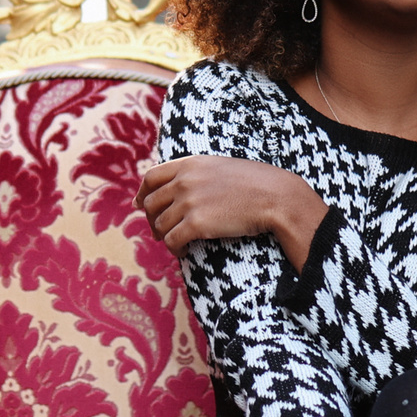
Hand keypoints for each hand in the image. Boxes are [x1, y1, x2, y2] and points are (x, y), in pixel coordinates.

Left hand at [136, 156, 326, 267]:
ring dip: (164, 236)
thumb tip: (181, 189)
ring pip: (160, 224)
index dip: (142, 192)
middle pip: (151, 203)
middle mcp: (184, 181)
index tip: (140, 204)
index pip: (151, 177)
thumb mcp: (221, 167)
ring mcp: (188, 202)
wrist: (276, 197)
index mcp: (190, 164)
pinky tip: (183, 252)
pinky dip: (174, 249)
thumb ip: (198, 173)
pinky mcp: (196, 224)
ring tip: (176, 244)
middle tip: (158, 231)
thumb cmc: (256, 184)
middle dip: (151, 220)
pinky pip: (172, 240)